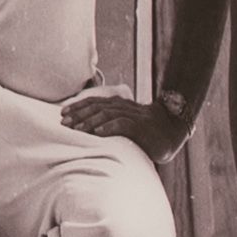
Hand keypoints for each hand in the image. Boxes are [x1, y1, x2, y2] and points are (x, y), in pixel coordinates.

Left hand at [56, 85, 183, 149]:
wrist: (174, 129)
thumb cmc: (147, 130)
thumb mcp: (127, 124)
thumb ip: (111, 124)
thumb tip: (88, 133)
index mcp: (119, 105)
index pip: (95, 102)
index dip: (78, 106)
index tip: (62, 113)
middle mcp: (124, 108)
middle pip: (97, 107)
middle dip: (79, 114)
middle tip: (63, 122)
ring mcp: (133, 116)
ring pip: (107, 114)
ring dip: (90, 121)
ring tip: (77, 129)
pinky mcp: (141, 127)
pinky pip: (123, 124)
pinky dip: (109, 127)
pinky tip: (98, 132)